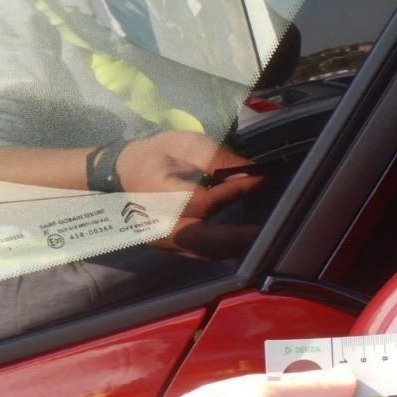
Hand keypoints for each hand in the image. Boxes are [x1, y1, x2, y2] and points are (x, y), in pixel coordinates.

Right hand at [116, 131, 263, 259]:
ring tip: (270, 237)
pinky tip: (250, 241)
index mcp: (157, 194)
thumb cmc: (154, 155)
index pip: (203, 201)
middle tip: (275, 231)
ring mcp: (164, 242)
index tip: (263, 180)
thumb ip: (215, 157)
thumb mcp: (182, 143)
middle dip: (241, 238)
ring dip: (238, 246)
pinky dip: (228, 248)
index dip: (234, 191)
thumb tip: (251, 170)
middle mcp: (159, 225)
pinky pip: (204, 253)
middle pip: (205, 241)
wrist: (121, 173)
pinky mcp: (172, 248)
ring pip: (207, 252)